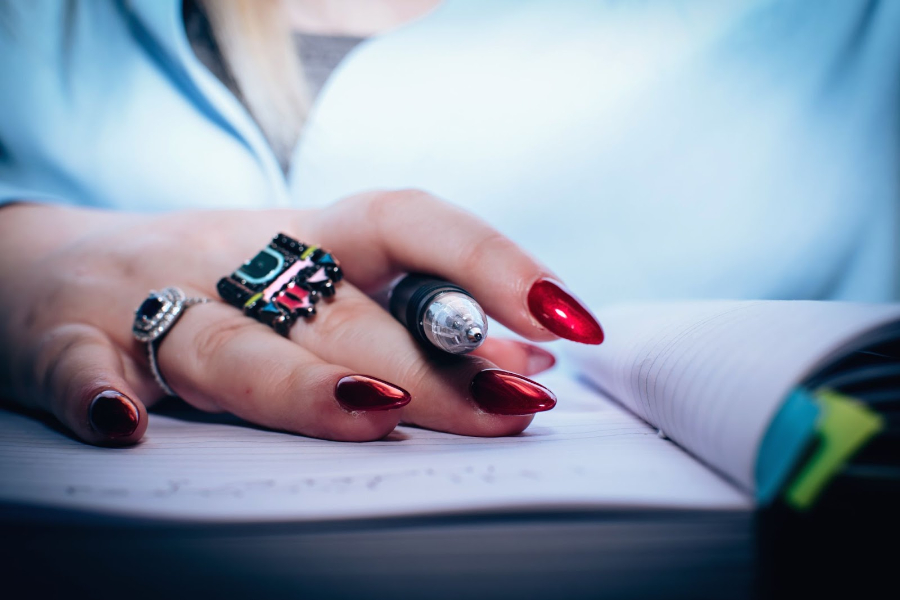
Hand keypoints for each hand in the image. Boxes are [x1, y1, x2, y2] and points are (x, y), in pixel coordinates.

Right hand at [0, 190, 601, 444]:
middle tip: (513, 407)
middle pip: (341, 311)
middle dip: (433, 363)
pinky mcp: (68, 340)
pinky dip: (97, 391)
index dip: (492, 265)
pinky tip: (124, 427)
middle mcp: (239, 259)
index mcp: (307, 237)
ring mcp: (152, 300)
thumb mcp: (314, 286)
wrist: (53, 268)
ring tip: (371, 413)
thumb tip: (525, 365)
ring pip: (229, 344)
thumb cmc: (216, 288)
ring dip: (297, 381)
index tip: (567, 323)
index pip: (412, 224)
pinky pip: (78, 364)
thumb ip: (411, 322)